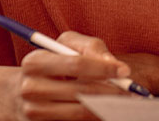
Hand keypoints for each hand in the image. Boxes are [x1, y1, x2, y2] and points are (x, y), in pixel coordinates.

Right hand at [7, 31, 131, 120]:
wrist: (26, 89)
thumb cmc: (56, 62)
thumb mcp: (69, 46)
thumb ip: (93, 48)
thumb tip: (115, 66)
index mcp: (35, 62)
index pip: (76, 64)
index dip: (103, 67)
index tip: (125, 70)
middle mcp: (30, 88)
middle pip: (80, 91)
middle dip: (111, 91)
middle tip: (132, 92)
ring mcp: (33, 111)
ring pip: (79, 112)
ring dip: (107, 108)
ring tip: (126, 103)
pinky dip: (94, 118)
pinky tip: (107, 113)